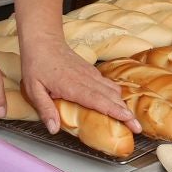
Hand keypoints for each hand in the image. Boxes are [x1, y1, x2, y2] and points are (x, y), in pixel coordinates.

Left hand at [17, 32, 138, 134]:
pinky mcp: (91, 71)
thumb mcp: (34, 90)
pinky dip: (116, 95)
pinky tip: (118, 103)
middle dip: (126, 113)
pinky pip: (108, 84)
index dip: (115, 112)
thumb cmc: (37, 65)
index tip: (129, 121)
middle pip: (112, 98)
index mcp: (73, 86)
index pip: (99, 101)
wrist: (43, 41)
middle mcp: (86, 80)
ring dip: (123, 104)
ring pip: (112, 90)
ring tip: (131, 119)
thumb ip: (45, 110)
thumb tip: (54, 129)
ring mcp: (91, 74)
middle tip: (137, 128)